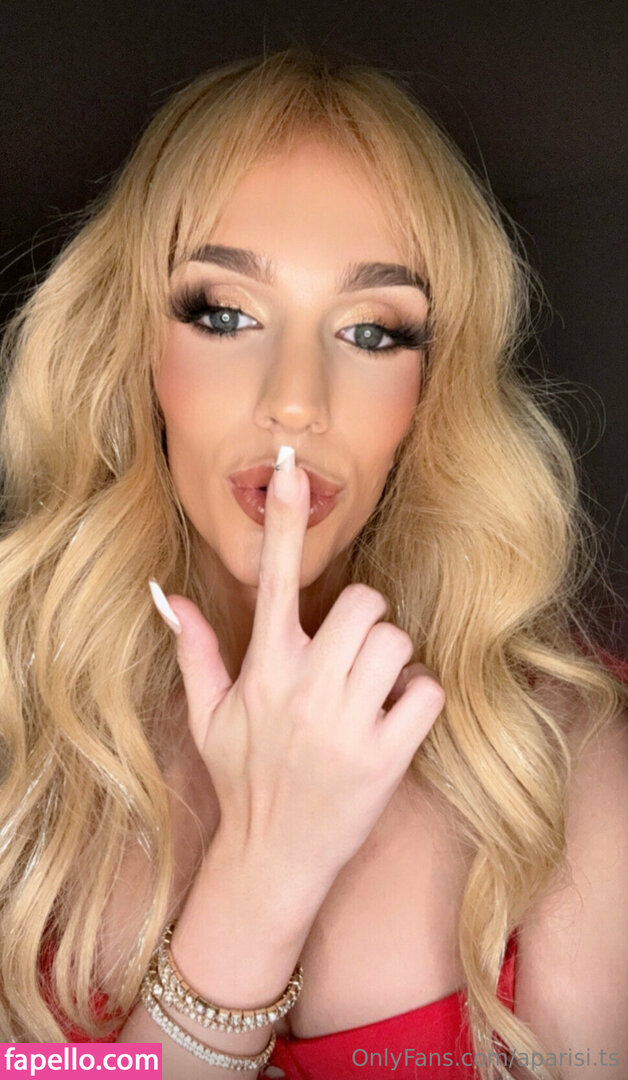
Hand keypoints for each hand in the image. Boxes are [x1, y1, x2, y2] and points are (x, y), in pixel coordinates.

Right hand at [154, 452, 444, 894]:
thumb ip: (195, 651)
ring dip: (392, 661)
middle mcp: (305, 689)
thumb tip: (168, 597)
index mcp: (264, 670)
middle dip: (367, 619)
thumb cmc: (244, 780)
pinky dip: (419, 699)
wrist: (273, 860)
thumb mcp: (208, 717)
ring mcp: (346, 724)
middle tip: (354, 652)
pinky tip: (394, 719)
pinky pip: (426, 693)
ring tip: (370, 691)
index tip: (293, 471)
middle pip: (366, 603)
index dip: (284, 523)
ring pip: (397, 644)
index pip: (275, 580)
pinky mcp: (385, 758)